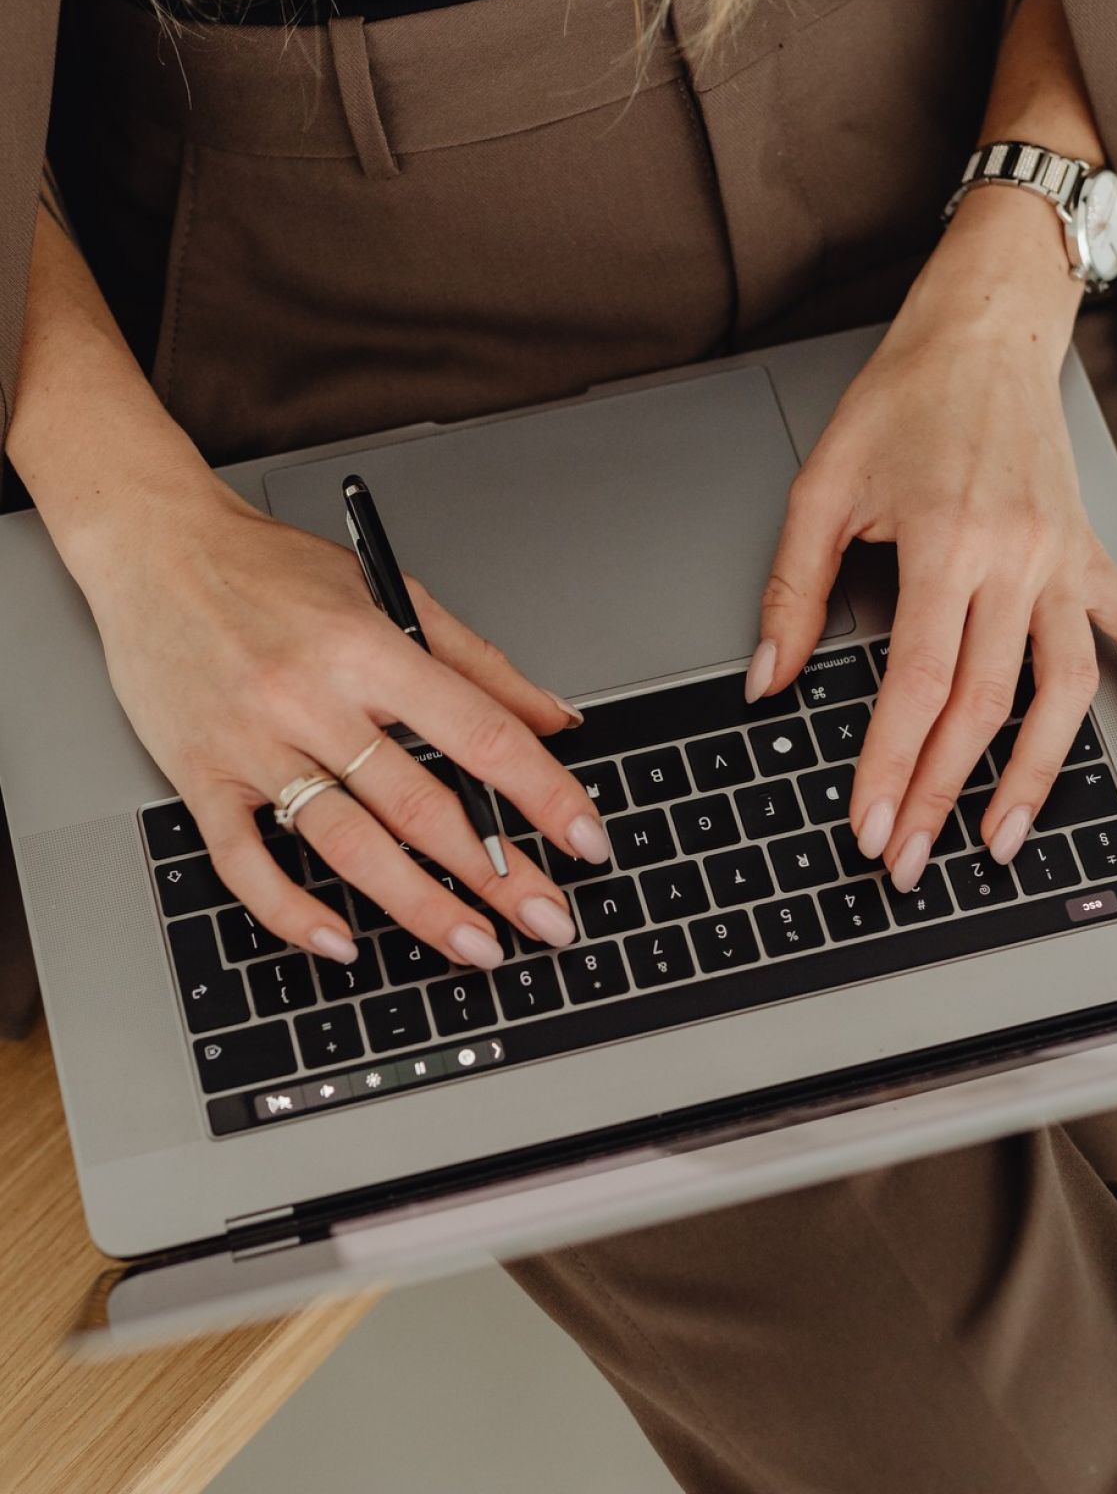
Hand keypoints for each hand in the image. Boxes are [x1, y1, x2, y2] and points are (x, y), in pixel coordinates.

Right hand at [87, 478, 606, 970]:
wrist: (154, 549)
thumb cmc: (267, 568)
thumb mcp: (386, 591)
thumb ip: (475, 661)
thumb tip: (554, 717)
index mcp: (366, 646)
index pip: (478, 732)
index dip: (541, 793)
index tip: (585, 837)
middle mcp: (311, 698)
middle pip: (420, 806)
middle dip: (497, 874)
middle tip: (549, 919)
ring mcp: (253, 743)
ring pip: (348, 845)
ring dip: (420, 908)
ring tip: (475, 945)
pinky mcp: (200, 776)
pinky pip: (245, 862)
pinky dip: (292, 911)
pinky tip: (341, 942)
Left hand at [751, 188, 1116, 893]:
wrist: (982, 332)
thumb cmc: (902, 399)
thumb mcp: (822, 486)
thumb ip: (793, 592)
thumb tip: (765, 683)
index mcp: (945, 539)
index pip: (920, 682)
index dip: (892, 765)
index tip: (870, 824)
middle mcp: (1016, 556)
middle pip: (986, 703)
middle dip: (943, 792)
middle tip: (909, 857)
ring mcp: (1064, 559)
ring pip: (1066, 689)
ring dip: (1038, 775)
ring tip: (1001, 840)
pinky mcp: (1091, 554)